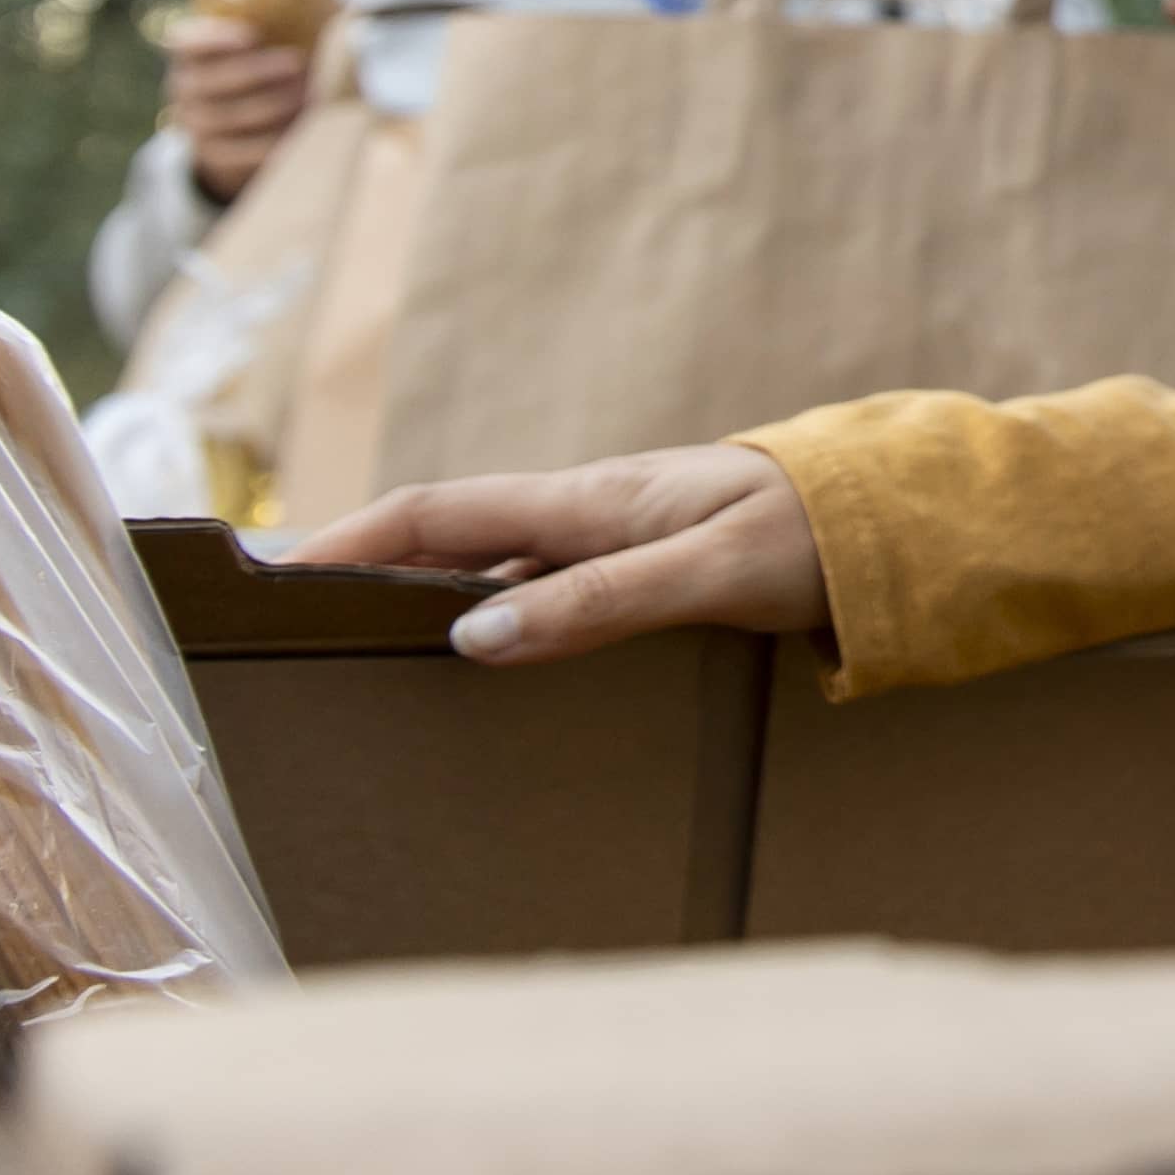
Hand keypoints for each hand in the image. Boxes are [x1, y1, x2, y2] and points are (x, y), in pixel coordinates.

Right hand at [159, 15, 314, 202]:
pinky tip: (299, 131)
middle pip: (208, 80)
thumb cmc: (274, 68)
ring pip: (222, 118)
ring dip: (267, 108)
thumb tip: (353, 10)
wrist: (253, 127)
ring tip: (305, 97)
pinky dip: (268, 143)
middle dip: (254, 72)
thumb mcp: (279, 42)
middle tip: (297, 64)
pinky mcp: (212, 155)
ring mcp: (194, 123)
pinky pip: (235, 152)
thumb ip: (303, 23)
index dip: (213, 38)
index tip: (252, 35)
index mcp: (192, 52)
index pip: (187, 42)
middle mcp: (185, 86)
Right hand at [295, 444, 829, 663]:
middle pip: (451, 543)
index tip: (265, 577)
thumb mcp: (709, 570)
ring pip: (501, 575)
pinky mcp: (654, 569)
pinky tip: (496, 674)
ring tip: (368, 670)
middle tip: (292, 638)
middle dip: (368, 578)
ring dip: (434, 608)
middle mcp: (591, 515)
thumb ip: (596, 603)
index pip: (434, 511)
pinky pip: (554, 598)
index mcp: (589, 500)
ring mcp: (620, 541)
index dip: (344, 539)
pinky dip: (506, 627)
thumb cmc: (821, 531)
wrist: (910, 516)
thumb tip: (472, 634)